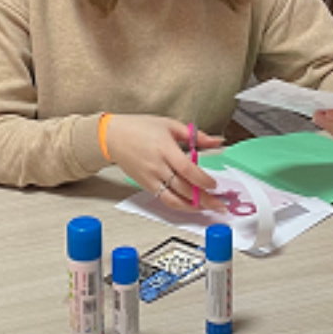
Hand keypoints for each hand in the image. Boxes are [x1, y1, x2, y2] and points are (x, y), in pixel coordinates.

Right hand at [104, 114, 224, 211]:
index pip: (187, 169)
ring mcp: (150, 177)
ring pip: (174, 198)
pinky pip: (164, 199)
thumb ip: (196, 136)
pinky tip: (189, 205)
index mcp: (165, 148)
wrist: (112, 136)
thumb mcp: (170, 125)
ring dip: (192, 206)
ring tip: (207, 208)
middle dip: (204, 199)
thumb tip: (217, 141)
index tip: (214, 185)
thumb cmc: (140, 128)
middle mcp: (157, 165)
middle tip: (220, 205)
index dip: (202, 180)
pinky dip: (178, 205)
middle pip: (183, 187)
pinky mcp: (145, 185)